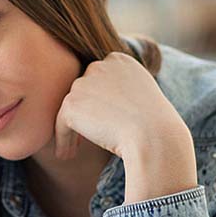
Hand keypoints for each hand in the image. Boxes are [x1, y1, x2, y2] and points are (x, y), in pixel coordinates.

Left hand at [54, 52, 196, 202]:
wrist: (154, 137)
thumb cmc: (154, 125)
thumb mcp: (141, 98)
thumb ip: (120, 92)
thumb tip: (99, 105)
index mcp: (120, 60)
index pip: (99, 79)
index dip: (97, 102)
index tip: (100, 122)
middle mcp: (99, 65)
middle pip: (82, 91)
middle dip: (83, 113)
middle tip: (83, 139)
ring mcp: (84, 82)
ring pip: (72, 108)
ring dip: (72, 129)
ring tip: (72, 151)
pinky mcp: (71, 103)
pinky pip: (61, 123)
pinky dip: (62, 140)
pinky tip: (66, 155)